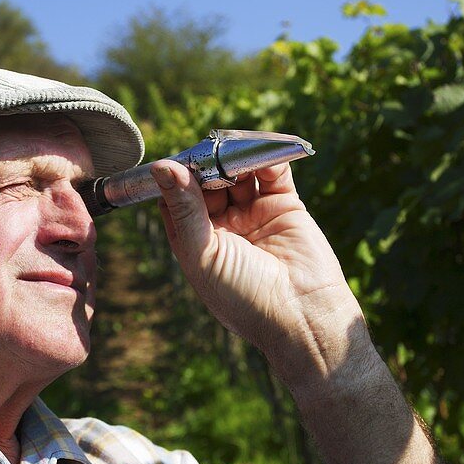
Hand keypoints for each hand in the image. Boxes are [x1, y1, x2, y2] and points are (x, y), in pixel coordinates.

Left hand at [151, 159, 367, 385]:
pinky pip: (273, 174)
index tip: (172, 162)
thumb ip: (184, 208)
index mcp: (195, 242)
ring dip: (235, 157)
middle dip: (206, 163)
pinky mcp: (284, 207)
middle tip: (207, 149)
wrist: (301, 315)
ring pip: (239, 173)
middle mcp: (222, 227)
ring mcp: (253, 215)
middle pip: (207, 181)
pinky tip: (259, 152)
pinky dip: (267, 158)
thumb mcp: (203, 252)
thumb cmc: (243, 296)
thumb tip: (162, 167)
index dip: (173, 178)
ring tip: (232, 148)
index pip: (177, 199)